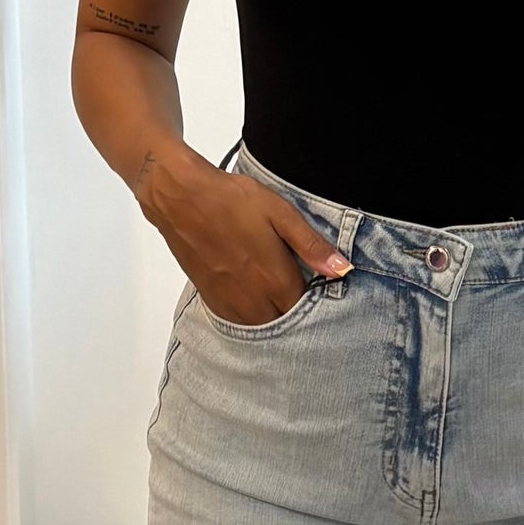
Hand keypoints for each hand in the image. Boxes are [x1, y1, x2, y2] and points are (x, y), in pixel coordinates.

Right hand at [136, 152, 350, 324]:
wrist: (181, 199)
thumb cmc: (232, 200)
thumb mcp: (280, 214)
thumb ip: (311, 245)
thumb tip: (342, 269)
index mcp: (276, 280)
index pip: (308, 308)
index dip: (317, 297)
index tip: (317, 281)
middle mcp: (254, 300)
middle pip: (286, 322)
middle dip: (295, 308)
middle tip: (296, 283)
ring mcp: (231, 303)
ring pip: (263, 326)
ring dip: (274, 314)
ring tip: (275, 289)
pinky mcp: (212, 301)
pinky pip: (240, 321)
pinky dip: (252, 314)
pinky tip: (254, 292)